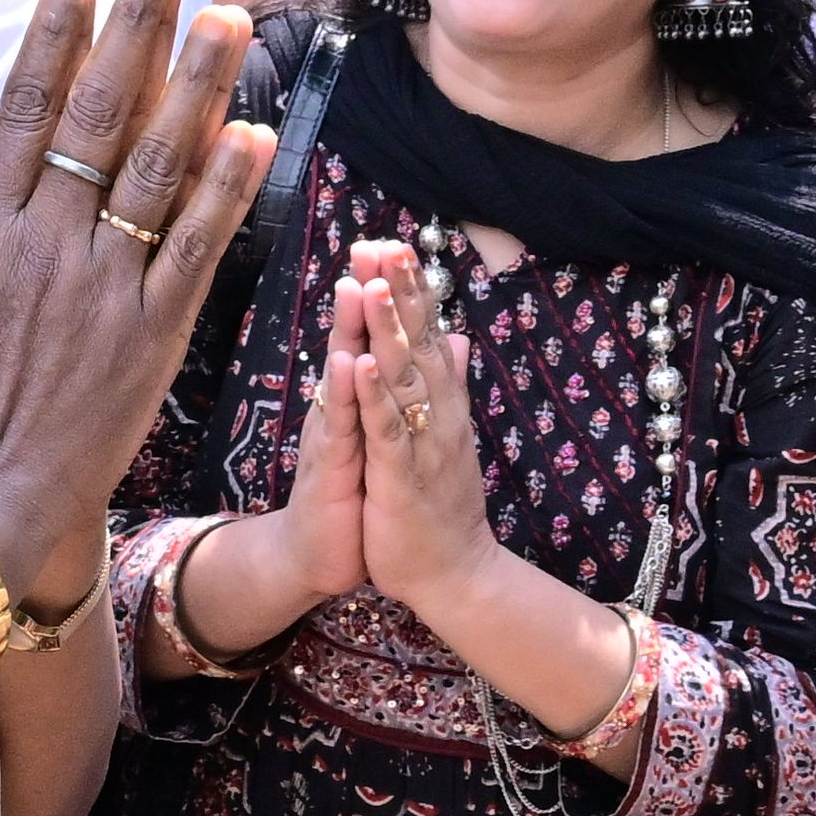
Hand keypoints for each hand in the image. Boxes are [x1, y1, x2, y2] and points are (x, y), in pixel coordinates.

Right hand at [0, 0, 270, 617]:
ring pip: (158, 171)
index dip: (55, 39)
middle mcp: (47, 247)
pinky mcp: (152, 340)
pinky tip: (254, 135)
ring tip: (228, 19)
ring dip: (197, 89)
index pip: (25, 111)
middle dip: (135, 31)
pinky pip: (197, 254)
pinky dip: (226, 194)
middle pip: (100, 118)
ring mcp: (105, 291)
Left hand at [341, 241, 501, 617]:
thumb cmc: (442, 504)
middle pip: (419, 343)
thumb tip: (456, 336)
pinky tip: (360, 363)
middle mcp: (437, 414)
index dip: (412, 291)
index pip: (428, 334)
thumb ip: (448, 382)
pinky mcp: (400, 478)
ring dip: (388, 330)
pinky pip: (386, 431)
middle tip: (388, 242)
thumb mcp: (444, 435)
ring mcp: (421, 444)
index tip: (395, 243)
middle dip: (402, 293)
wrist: (454, 574)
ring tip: (371, 283)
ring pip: (404, 378)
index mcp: (441, 403)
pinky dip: (373, 396)